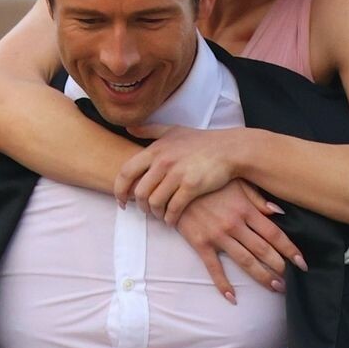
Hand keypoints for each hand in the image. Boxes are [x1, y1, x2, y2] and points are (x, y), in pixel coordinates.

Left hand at [115, 124, 243, 223]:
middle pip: (140, 192)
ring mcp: (177, 174)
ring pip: (155, 203)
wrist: (229, 150)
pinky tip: (172, 220)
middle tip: (147, 211)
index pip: (126, 172)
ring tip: (160, 215)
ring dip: (155, 213)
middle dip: (141, 206)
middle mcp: (163, 162)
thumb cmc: (200, 141)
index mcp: (155, 150)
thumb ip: (149, 130)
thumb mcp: (173, 130)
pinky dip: (170, 218)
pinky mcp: (192, 187)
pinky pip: (173, 209)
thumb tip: (128, 127)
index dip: (119, 190)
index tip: (122, 201)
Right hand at [174, 180, 307, 302]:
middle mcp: (234, 224)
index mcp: (245, 209)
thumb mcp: (236, 183)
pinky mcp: (201, 243)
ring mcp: (217, 235)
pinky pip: (214, 268)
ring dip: (261, 276)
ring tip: (274, 288)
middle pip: (263, 250)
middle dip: (279, 267)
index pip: (274, 233)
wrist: (176, 186)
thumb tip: (279, 212)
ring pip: (244, 260)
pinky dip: (223, 284)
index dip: (289, 249)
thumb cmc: (209, 182)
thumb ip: (257, 198)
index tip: (301, 263)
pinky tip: (233, 298)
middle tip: (290, 281)